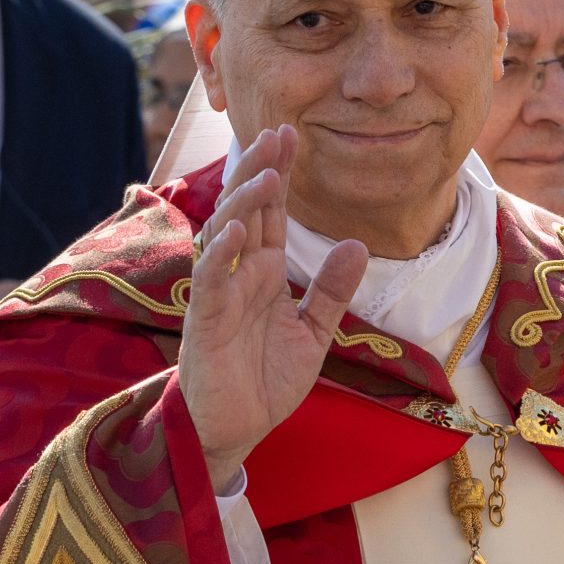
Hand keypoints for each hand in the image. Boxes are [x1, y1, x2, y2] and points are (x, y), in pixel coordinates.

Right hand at [176, 125, 368, 494]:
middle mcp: (238, 275)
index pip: (270, 213)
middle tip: (278, 134)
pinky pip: (210, 284)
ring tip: (267, 176)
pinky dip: (220, 257)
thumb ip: (333, 289)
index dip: (278, 174)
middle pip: (246, 212)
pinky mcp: (205, 324)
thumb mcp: (315, 331)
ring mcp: (219, 296)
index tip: (291, 135)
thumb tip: (358, 243)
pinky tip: (235, 233)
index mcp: (262, 272)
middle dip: (260, 172)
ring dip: (244, 206)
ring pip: (224, 238)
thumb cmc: (265, 377)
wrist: (236, 429)